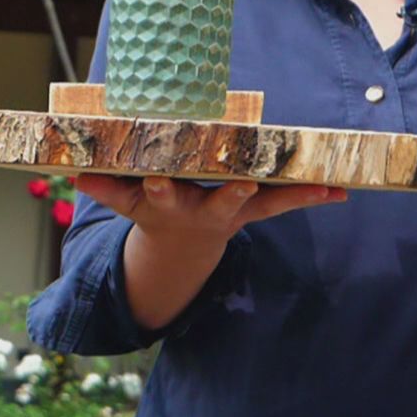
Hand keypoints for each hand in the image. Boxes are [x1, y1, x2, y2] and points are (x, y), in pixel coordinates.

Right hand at [72, 173, 347, 239]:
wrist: (181, 246)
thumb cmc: (151, 207)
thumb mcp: (125, 202)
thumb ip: (104, 185)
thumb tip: (74, 170)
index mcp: (165, 206)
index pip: (157, 195)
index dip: (156, 188)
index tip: (157, 180)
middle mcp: (201, 211)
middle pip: (217, 203)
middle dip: (229, 194)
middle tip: (244, 185)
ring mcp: (232, 212)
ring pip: (263, 204)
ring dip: (289, 196)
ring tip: (321, 188)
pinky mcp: (255, 209)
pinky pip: (285, 202)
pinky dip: (312, 196)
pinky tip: (342, 190)